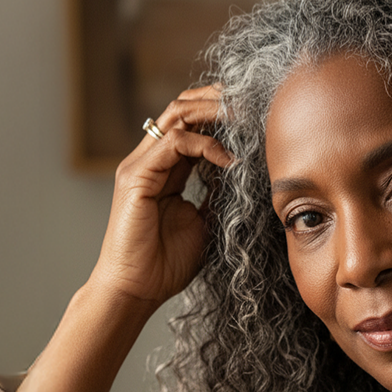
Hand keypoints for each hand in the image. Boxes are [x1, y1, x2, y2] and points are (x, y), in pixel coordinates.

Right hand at [89, 86, 231, 309]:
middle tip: (252, 107)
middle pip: (182, 109)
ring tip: (244, 123)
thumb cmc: (167, 264)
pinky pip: (175, 143)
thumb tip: (245, 177)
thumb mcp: (206, 222)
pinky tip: (229, 161)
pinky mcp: (136, 176)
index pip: (192, 125)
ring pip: (177, 115)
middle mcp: (150, 160)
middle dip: (218, 102)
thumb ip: (218, 195)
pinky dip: (206, 145)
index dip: (222, 117)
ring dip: (214, 114)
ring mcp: (140, 165)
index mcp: (165, 169)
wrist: (137, 289)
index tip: (255, 121)